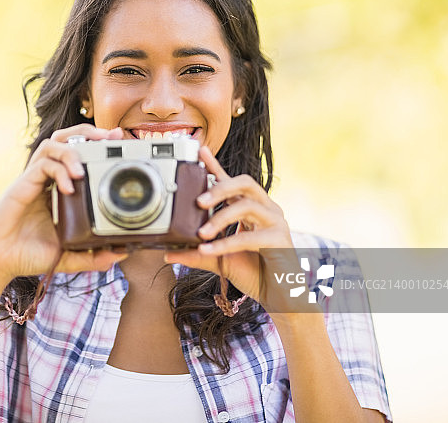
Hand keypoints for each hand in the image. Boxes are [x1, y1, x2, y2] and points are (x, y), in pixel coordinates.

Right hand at [0, 124, 128, 285]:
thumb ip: (93, 255)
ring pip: (52, 144)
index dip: (96, 145)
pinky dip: (58, 171)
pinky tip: (69, 189)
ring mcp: (32, 180)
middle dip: (88, 133)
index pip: (77, 155)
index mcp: (57, 189)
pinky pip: (42, 165)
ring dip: (72, 151)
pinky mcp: (21, 185)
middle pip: (65, 139)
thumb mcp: (68, 256)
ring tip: (83, 171)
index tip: (117, 143)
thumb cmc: (27, 254)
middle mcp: (45, 179)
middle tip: (110, 137)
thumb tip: (121, 253)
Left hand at [164, 146, 317, 315]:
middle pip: (244, 183)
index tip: (198, 150)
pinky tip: (209, 249)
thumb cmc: (252, 273)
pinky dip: (226, 243)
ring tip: (201, 232)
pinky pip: (249, 236)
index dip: (215, 165)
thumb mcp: (218, 260)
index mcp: (250, 208)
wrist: (278, 297)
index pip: (232, 181)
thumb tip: (166, 254)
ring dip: (221, 218)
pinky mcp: (280, 240)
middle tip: (197, 200)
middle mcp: (265, 209)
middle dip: (220, 187)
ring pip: (247, 206)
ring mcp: (276, 222)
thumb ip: (196, 253)